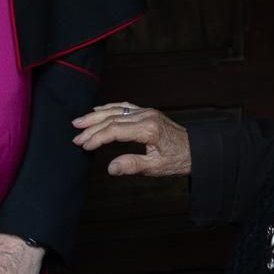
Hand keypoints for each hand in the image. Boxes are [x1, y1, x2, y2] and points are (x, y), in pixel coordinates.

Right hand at [71, 101, 190, 175]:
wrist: (197, 149)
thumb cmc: (178, 159)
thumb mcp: (156, 167)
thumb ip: (132, 165)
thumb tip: (110, 168)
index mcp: (148, 129)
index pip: (115, 130)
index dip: (97, 138)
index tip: (83, 145)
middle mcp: (146, 116)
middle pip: (112, 118)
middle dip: (91, 127)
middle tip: (75, 136)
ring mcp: (146, 111)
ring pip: (116, 110)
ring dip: (96, 116)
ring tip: (79, 122)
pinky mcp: (147, 112)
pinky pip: (124, 106)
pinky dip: (109, 107)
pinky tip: (98, 110)